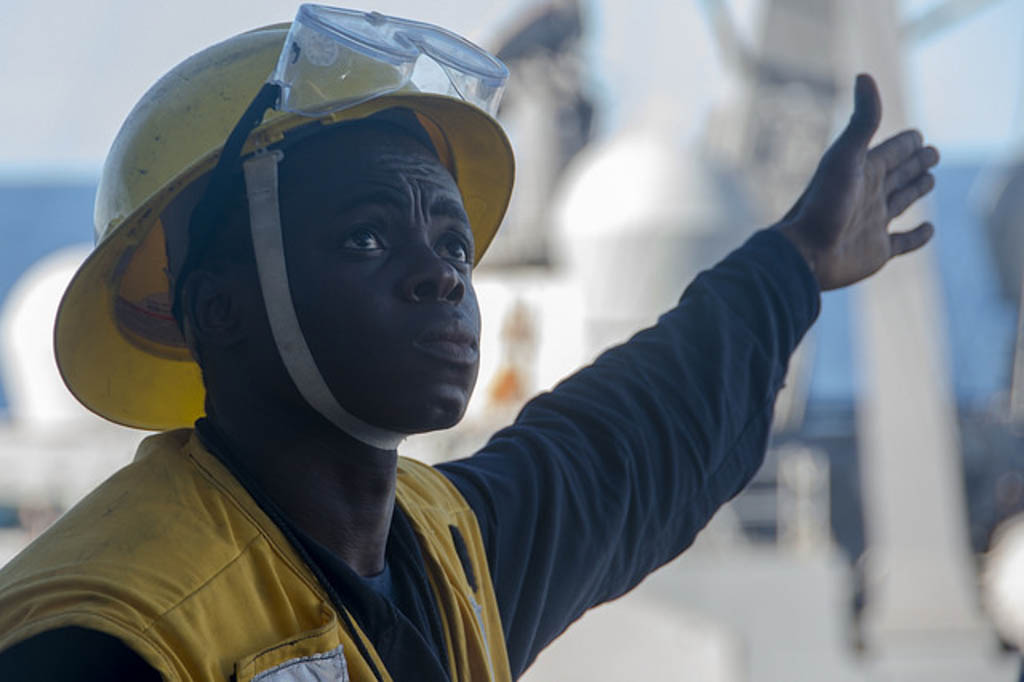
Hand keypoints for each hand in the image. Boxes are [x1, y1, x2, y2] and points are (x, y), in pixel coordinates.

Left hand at [776, 74, 939, 290]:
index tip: (918, 135)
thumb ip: (862, 121)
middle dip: (916, 162)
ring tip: (930, 179)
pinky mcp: (877, 251)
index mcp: (862, 170)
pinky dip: (918, 236)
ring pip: (902, 201)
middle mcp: (868, 194)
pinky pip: (904, 242)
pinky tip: (929, 229)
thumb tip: (865, 75)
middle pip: (899, 173)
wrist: (804, 252)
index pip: (892, 150)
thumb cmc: (822, 203)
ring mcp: (873, 223)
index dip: (906, 142)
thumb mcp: (845, 157)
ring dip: (916, 190)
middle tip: (933, 154)